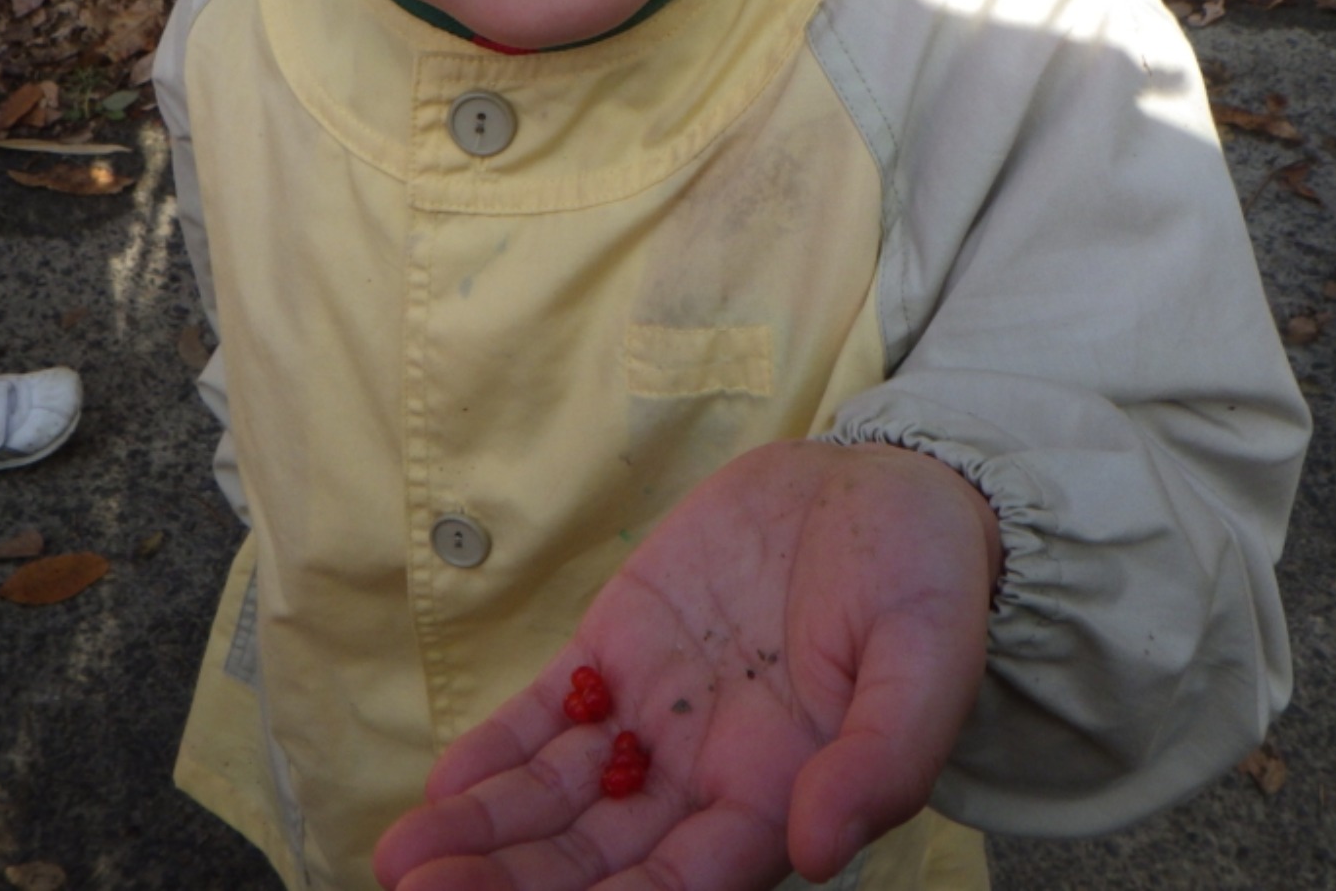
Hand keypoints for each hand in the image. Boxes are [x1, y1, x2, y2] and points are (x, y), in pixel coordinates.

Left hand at [373, 440, 1000, 890]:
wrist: (883, 485)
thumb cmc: (923, 581)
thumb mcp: (929, 659)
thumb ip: (884, 756)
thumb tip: (817, 847)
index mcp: (778, 796)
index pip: (680, 885)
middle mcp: (704, 775)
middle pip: (598, 858)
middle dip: (513, 883)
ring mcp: (655, 713)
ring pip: (558, 797)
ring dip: (485, 832)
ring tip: (405, 858)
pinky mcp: (620, 646)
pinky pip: (548, 713)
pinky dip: (499, 751)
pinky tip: (445, 786)